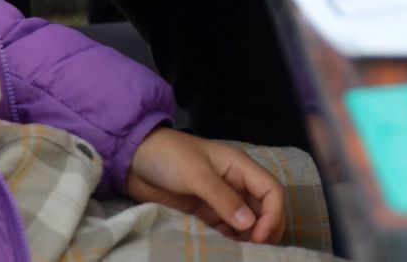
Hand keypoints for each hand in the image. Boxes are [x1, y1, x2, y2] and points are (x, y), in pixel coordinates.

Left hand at [125, 128, 284, 243]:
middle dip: (266, 230)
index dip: (273, 215)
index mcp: (241, 168)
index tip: (259, 237)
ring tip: (241, 255)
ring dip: (249, 240)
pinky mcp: (206, 215)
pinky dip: (231, 243)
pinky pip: (227, 232)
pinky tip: (226, 252)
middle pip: (264, 211)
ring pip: (248, 225)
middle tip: (255, 252)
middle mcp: (236, 185)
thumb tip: (250, 224)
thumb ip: (222, 198)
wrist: (134, 159)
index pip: (272, 191)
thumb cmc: (168, 156)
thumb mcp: (196, 174)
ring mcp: (221, 202)